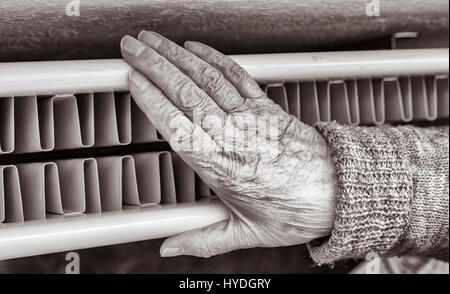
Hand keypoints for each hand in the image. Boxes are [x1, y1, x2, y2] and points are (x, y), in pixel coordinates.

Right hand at [120, 31, 335, 257]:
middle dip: (155, 65)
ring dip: (177, 56)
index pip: (177, 126)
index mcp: (223, 168)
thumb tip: (170, 247)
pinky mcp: (266, 107)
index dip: (151, 99)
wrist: (339, 190)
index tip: (132, 81)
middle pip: (187, 93)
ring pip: (207, 79)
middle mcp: (235, 137)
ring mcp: (252, 117)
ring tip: (154, 41)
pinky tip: (196, 49)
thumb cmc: (296, 210)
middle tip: (131, 48)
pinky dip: (214, 59)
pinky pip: (236, 76)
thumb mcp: (246, 234)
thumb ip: (202, 241)